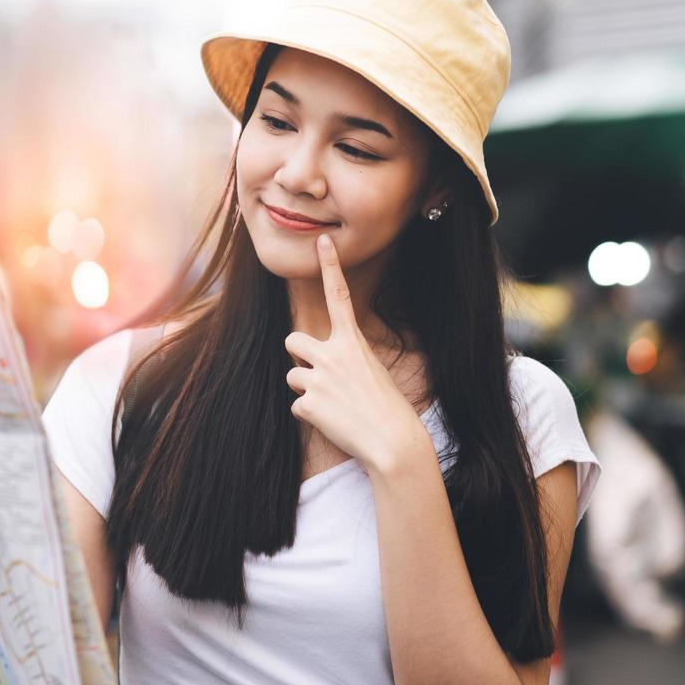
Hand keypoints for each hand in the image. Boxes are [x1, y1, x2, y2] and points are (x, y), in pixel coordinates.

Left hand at [282, 233, 431, 474]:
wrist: (392, 443)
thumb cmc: (388, 409)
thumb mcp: (372, 372)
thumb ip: (345, 361)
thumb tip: (320, 369)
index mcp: (353, 343)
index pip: (339, 297)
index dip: (330, 267)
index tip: (321, 242)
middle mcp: (332, 355)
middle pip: (292, 339)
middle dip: (298, 354)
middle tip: (317, 372)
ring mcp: (317, 379)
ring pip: (292, 375)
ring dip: (306, 389)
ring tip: (332, 405)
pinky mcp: (307, 404)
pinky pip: (297, 406)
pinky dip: (310, 416)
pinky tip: (332, 423)